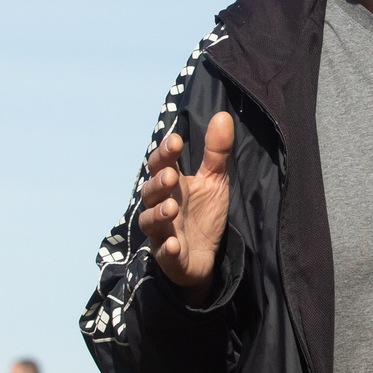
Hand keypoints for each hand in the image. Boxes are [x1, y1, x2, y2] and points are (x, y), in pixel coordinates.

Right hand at [138, 112, 234, 294]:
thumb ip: (216, 151)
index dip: (165, 154)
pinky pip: (164, 254)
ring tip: (170, 208)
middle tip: (171, 177)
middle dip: (158, 184)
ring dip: (157, 214)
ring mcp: (163, 233)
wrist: (206, 257)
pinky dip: (167, 249)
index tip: (176, 141)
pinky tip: (173, 245)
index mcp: (172, 186)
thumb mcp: (215, 180)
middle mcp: (162, 206)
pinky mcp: (170, 257)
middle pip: (150, 192)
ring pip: (150, 222)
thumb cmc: (203, 214)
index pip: (160, 165)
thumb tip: (222, 115)